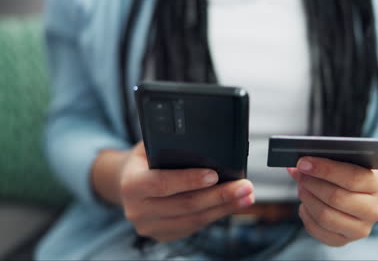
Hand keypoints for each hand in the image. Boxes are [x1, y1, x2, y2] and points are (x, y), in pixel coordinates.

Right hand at [92, 142, 254, 241]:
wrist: (127, 182)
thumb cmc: (145, 160)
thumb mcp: (151, 145)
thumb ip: (172, 146)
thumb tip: (209, 146)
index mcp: (131, 183)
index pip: (163, 183)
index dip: (190, 180)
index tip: (215, 175)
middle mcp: (137, 209)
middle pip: (185, 205)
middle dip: (219, 196)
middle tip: (244, 187)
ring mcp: (149, 226)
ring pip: (194, 219)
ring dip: (224, 208)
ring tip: (246, 197)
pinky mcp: (162, 235)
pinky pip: (194, 227)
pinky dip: (215, 215)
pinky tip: (231, 206)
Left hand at [287, 157, 377, 246]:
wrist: (362, 198)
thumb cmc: (351, 176)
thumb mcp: (348, 163)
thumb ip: (330, 161)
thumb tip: (301, 164)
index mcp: (377, 185)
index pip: (351, 177)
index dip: (324, 169)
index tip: (303, 163)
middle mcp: (373, 210)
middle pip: (336, 197)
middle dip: (311, 183)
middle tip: (299, 173)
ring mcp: (359, 229)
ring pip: (325, 216)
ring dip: (307, 198)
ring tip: (301, 187)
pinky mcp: (343, 241)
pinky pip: (317, 230)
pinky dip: (306, 215)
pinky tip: (304, 204)